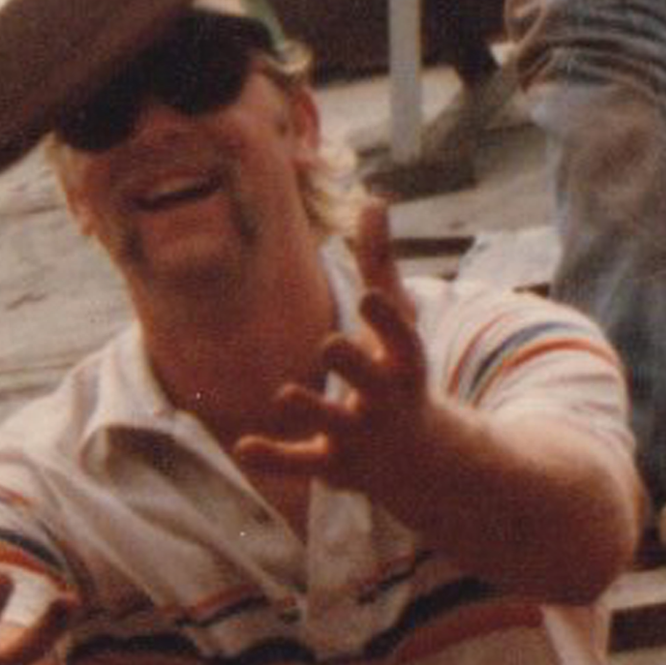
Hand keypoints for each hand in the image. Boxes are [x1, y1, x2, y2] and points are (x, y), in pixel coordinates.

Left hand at [233, 199, 442, 509]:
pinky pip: (302, 463)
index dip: (387, 322)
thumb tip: (373, 200)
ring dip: (312, 410)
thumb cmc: (401, 373)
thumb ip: (380, 263)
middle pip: (370, 381)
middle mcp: (385, 401)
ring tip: (285, 393)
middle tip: (329, 344)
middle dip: (353, 366)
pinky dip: (275, 457)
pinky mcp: (333, 464)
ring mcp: (360, 435)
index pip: (403, 342)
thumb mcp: (400, 322)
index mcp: (405, 365)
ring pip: (334, 424)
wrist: (421, 460)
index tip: (369, 298)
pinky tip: (244, 446)